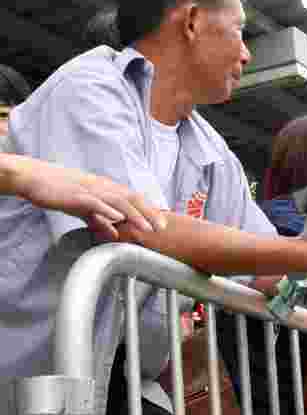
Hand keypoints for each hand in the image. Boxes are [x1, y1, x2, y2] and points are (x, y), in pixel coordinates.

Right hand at [5, 155, 166, 238]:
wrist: (35, 179)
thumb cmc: (61, 192)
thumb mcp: (85, 210)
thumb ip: (101, 221)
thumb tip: (116, 235)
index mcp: (106, 190)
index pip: (134, 200)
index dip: (150, 211)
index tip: (163, 225)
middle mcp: (103, 187)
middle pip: (132, 199)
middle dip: (149, 213)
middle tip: (162, 228)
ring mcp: (91, 190)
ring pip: (118, 201)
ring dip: (134, 215)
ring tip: (147, 228)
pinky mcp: (77, 195)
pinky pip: (95, 202)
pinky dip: (107, 210)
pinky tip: (118, 218)